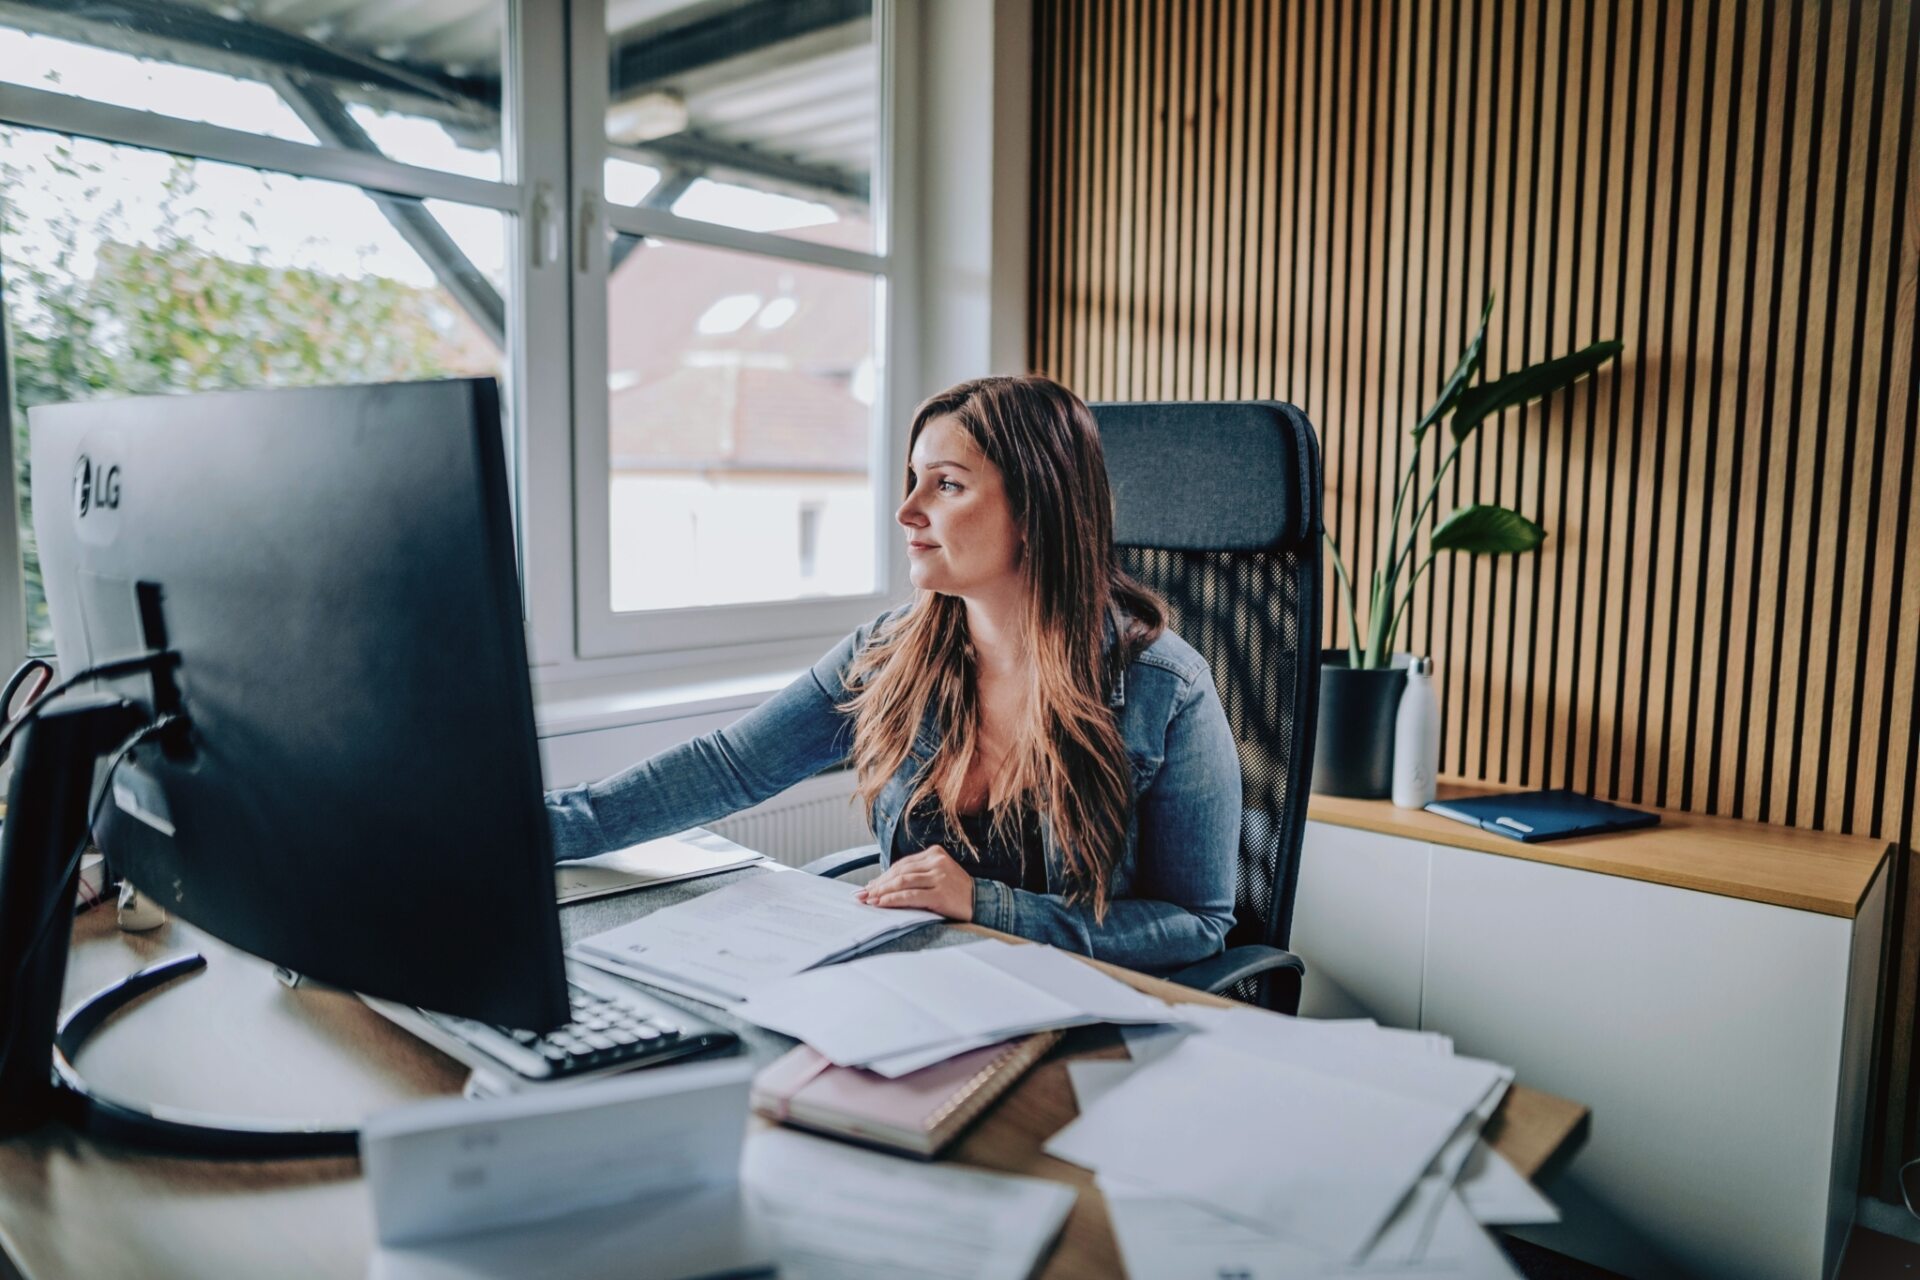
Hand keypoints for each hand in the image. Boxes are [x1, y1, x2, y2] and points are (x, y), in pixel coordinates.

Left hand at [855, 846, 974, 920]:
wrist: (982, 903)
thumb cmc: (957, 892)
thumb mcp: (939, 875)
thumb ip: (918, 874)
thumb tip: (886, 884)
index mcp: (935, 853)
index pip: (902, 864)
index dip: (884, 875)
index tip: (870, 885)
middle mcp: (937, 862)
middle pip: (900, 872)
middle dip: (879, 884)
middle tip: (862, 894)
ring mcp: (939, 877)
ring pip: (902, 882)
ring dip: (882, 892)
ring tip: (869, 900)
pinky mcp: (940, 893)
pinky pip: (910, 896)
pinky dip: (893, 900)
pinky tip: (882, 904)